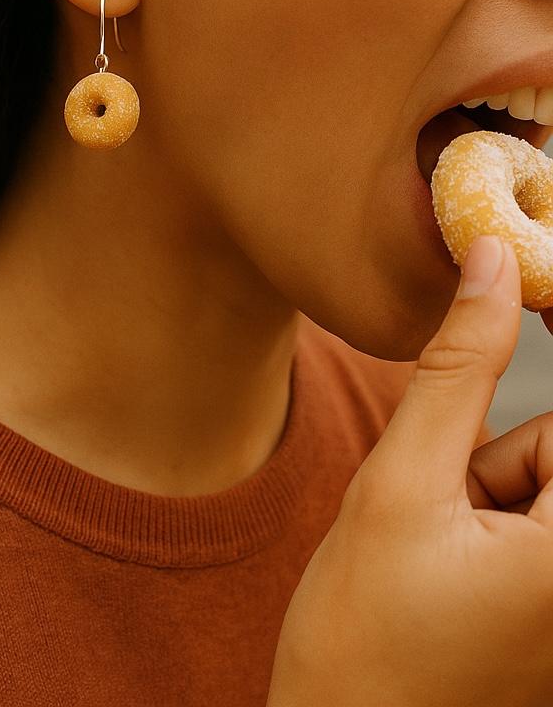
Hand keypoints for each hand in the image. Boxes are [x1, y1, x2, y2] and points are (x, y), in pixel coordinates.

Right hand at [267, 237, 552, 706]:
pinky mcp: (551, 616)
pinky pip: (540, 525)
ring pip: (549, 484)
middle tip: (438, 509)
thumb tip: (489, 263)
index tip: (512, 312)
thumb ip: (457, 368)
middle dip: (499, 457)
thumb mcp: (401, 484)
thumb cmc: (362, 633)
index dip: (549, 335)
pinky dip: (493, 521)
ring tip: (430, 549)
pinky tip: (444, 571)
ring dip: (488, 490)